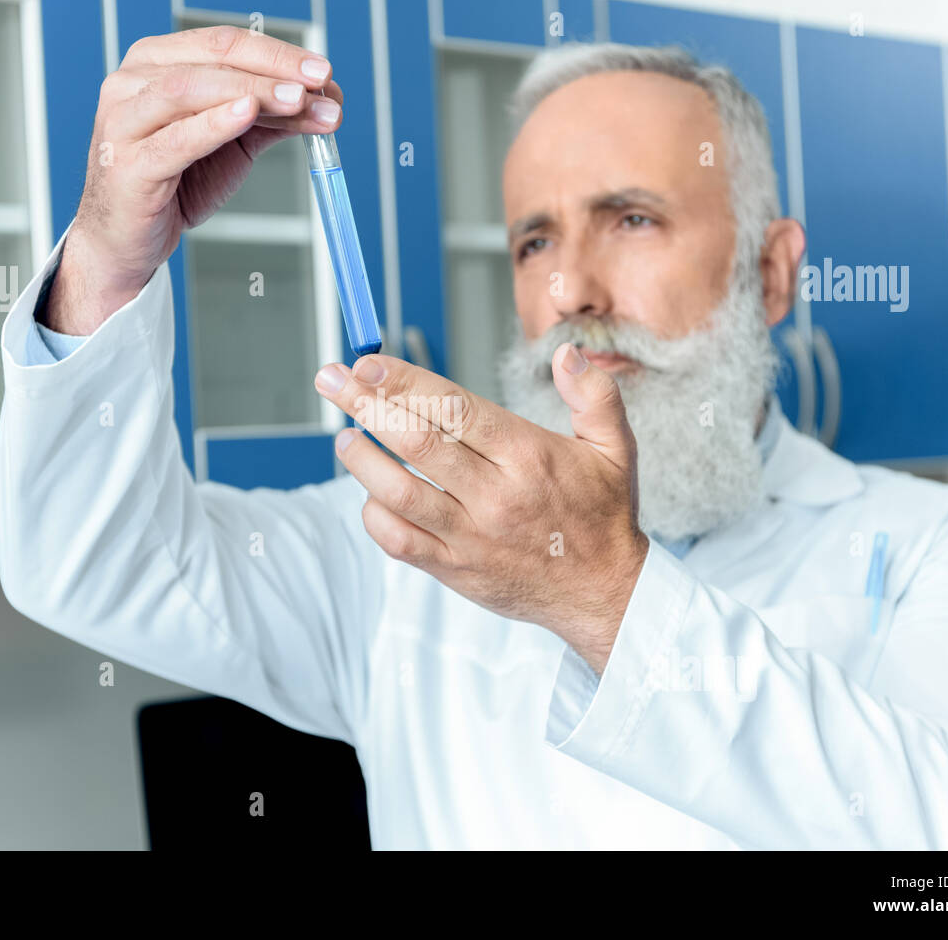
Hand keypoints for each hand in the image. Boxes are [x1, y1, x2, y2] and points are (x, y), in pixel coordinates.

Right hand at [42, 25, 342, 333]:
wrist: (127, 242)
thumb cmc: (175, 185)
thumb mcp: (234, 143)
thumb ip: (274, 118)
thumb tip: (329, 99)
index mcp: (158, 63)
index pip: (224, 43)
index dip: (278, 53)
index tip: (324, 72)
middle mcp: (134, 81)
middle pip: (213, 60)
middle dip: (274, 71)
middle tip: (320, 84)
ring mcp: (124, 120)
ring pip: (192, 90)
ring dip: (252, 92)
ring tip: (296, 101)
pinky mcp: (127, 163)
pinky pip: (176, 138)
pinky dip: (214, 123)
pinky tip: (247, 114)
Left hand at [314, 342, 649, 673]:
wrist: (604, 595)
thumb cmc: (603, 515)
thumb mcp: (616, 449)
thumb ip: (595, 396)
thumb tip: (567, 353)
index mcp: (528, 456)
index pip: (454, 408)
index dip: (405, 382)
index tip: (368, 362)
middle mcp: (496, 496)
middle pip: (416, 441)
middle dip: (365, 404)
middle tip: (331, 379)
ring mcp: (471, 536)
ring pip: (399, 492)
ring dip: (361, 459)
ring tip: (344, 434)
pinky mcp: (455, 569)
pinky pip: (399, 542)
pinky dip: (375, 513)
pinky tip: (369, 491)